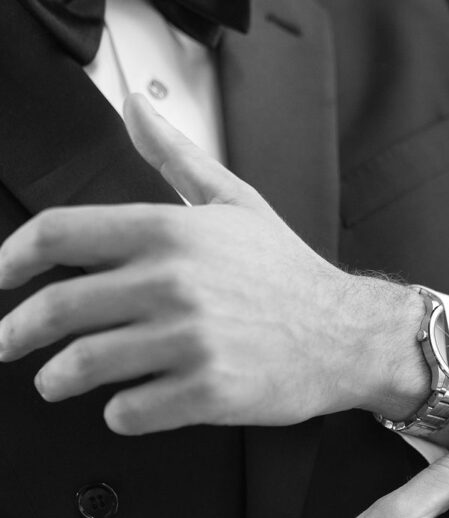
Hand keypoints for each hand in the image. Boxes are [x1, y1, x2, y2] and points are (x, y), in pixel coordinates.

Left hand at [0, 95, 427, 434]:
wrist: (347, 333)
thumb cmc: (288, 271)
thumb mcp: (235, 200)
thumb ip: (175, 155)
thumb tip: (135, 104)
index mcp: (170, 230)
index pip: (60, 234)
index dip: (10, 258)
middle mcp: (172, 282)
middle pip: (58, 308)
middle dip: (15, 332)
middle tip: (6, 342)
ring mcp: (189, 339)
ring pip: (84, 366)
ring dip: (56, 379)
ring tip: (55, 382)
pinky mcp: (207, 390)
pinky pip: (130, 410)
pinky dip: (116, 413)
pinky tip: (124, 404)